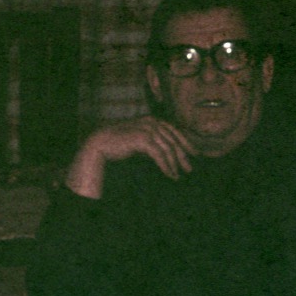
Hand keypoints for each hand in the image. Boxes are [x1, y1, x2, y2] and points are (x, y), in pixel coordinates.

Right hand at [67, 117, 195, 196]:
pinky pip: (160, 155)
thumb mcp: (141, 138)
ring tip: (178, 175)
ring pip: (168, 149)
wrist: (101, 142)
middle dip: (183, 156)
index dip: (186, 143)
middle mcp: (152, 122)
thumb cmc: (120, 142)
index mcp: (153, 120)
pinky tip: (170, 174)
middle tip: (190, 169)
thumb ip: (154, 141)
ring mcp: (148, 129)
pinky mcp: (143, 139)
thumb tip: (170, 152)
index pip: (175, 131)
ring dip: (174, 164)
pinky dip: (166, 166)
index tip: (194, 153)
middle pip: (173, 141)